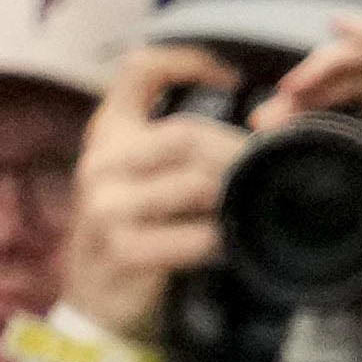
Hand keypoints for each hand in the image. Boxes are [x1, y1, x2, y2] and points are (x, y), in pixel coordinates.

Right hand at [57, 45, 248, 344]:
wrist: (94, 298)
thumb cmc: (133, 227)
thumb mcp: (140, 173)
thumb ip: (177, 143)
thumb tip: (263, 120)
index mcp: (107, 135)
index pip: (138, 70)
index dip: (188, 62)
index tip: (230, 79)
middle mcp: (99, 164)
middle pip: (185, 133)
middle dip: (237, 152)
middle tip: (268, 170)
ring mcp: (105, 208)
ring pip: (197, 184)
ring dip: (236, 198)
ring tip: (249, 208)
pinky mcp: (122, 250)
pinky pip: (196, 236)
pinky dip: (224, 241)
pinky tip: (228, 247)